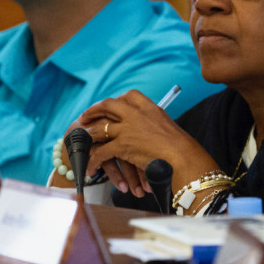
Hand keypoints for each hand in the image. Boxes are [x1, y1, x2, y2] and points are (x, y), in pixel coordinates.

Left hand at [73, 90, 215, 199]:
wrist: (183, 157)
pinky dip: (93, 160)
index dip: (117, 100)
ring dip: (88, 135)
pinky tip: (90, 167)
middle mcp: (136, 114)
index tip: (112, 105)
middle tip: (85, 116)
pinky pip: (101, 152)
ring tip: (80, 141)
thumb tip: (152, 131)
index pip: (129, 96)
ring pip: (100, 128)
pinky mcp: (122, 145)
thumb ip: (156, 125)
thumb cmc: (181, 147)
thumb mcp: (168, 128)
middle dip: (94, 109)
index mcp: (150, 108)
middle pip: (109, 105)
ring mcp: (128, 128)